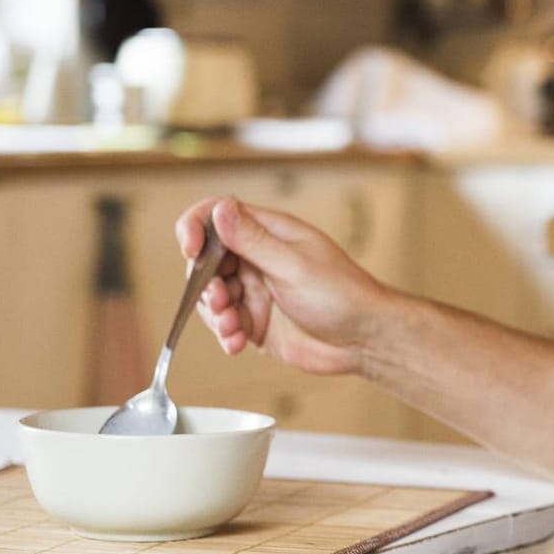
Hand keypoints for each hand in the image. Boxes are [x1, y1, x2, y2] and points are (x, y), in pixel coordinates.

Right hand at [176, 196, 390, 376]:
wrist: (363, 340)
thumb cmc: (343, 295)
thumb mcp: (294, 265)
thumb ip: (254, 241)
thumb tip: (221, 210)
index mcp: (271, 233)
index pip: (219, 216)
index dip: (197, 228)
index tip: (190, 249)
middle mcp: (260, 258)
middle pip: (207, 260)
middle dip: (205, 283)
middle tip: (222, 302)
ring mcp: (256, 290)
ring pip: (212, 295)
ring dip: (214, 313)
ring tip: (232, 327)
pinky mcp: (255, 320)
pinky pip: (223, 323)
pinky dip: (223, 333)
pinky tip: (236, 343)